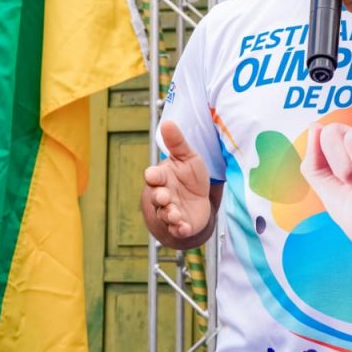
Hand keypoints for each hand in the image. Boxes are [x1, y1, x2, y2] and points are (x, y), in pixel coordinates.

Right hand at [143, 120, 210, 239]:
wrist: (198, 201)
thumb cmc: (189, 177)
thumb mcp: (188, 157)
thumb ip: (177, 143)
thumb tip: (167, 122)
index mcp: (163, 178)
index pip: (153, 176)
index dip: (153, 176)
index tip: (153, 175)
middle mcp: (163, 195)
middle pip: (157, 197)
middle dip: (160, 197)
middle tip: (164, 196)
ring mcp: (170, 212)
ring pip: (165, 214)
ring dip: (169, 214)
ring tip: (175, 214)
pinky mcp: (180, 225)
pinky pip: (177, 229)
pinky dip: (179, 229)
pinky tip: (184, 227)